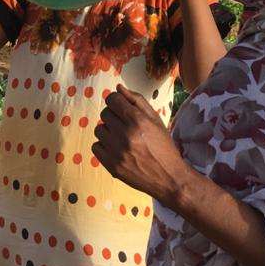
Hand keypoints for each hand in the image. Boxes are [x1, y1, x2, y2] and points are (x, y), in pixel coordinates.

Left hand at [92, 84, 190, 206]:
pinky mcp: (111, 166)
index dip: (116, 102)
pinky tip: (116, 149)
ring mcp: (117, 151)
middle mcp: (125, 134)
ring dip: (108, 131)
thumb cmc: (163, 146)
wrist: (169, 177)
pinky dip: (104, 146)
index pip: (112, 99)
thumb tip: (118, 88)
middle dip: (113, 116)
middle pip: (104, 114)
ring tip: (121, 138)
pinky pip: (95, 147)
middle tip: (124, 125)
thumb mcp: (155, 119)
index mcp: (138, 120)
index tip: (121, 108)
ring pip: (99, 130)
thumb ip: (136, 100)